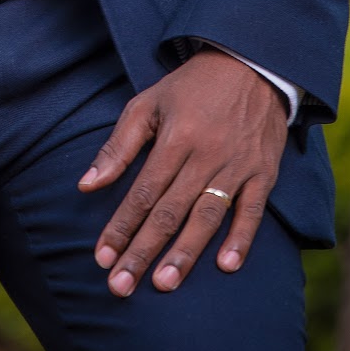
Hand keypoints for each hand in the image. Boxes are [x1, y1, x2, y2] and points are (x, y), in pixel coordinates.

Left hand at [78, 49, 287, 295]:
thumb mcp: (147, 103)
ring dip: (185, 253)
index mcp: (176, 137)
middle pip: (170, 211)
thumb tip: (86, 185)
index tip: (102, 258)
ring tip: (163, 284)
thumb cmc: (190, 87)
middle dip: (143, 251)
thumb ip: (118, 147)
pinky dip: (241, 239)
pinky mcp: (263, 173)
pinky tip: (226, 266)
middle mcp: (206, 154)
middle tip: (121, 287)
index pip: (143, 191)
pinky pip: (253, 211)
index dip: (121, 226)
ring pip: (208, 216)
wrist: (249, 62)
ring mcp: (237, 165)